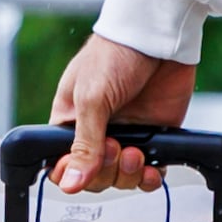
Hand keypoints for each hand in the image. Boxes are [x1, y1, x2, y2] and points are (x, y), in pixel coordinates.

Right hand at [51, 30, 200, 192]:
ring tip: (135, 152)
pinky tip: (151, 168)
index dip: (73, 175)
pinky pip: (149, 171)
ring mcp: (128, 136)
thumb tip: (71, 183)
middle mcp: (98, 133)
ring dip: (128, 174)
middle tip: (116, 147)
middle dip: (105, 172)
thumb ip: (84, 144)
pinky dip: (149, 177)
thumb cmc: (115, 54)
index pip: (63, 165)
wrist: (157, 37)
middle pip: (94, 178)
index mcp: (70, 123)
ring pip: (122, 178)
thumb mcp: (91, 98)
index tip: (84, 171)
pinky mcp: (155, 137)